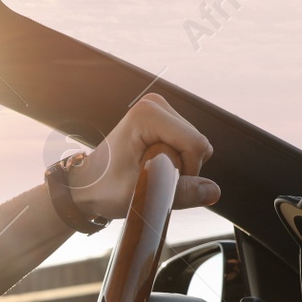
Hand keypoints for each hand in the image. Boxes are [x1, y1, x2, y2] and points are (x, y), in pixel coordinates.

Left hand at [67, 93, 218, 220]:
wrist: (88, 185)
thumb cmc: (105, 189)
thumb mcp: (141, 195)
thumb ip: (179, 192)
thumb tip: (213, 190)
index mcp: (148, 114)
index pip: (195, 145)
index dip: (186, 172)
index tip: (158, 182)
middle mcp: (156, 105)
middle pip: (198, 144)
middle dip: (182, 169)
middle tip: (150, 178)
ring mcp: (161, 111)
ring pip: (196, 147)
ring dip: (179, 167)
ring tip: (149, 173)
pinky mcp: (165, 121)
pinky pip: (189, 147)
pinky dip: (177, 163)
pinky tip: (154, 167)